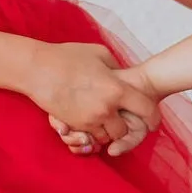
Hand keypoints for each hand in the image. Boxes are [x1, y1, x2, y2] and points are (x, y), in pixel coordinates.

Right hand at [26, 43, 160, 149]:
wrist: (37, 69)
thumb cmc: (67, 57)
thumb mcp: (99, 54)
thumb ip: (117, 68)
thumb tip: (124, 76)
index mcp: (117, 89)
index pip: (146, 109)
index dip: (154, 117)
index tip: (154, 122)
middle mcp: (106, 108)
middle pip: (127, 130)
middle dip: (126, 127)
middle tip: (124, 120)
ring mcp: (89, 120)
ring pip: (109, 138)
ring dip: (109, 132)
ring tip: (106, 120)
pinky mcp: (75, 126)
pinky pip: (91, 138)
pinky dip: (94, 134)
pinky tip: (91, 122)